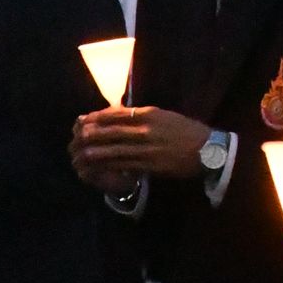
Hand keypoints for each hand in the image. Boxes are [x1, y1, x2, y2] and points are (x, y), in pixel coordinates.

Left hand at [73, 105, 211, 184]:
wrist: (208, 150)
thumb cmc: (185, 131)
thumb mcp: (163, 115)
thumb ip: (140, 114)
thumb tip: (115, 113)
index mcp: (148, 114)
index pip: (115, 114)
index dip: (95, 119)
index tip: (81, 121)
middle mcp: (145, 130)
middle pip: (110, 132)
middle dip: (90, 137)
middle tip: (75, 140)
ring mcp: (147, 149)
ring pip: (114, 151)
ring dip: (95, 154)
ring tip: (80, 156)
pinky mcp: (151, 165)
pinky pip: (125, 166)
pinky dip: (111, 167)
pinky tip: (99, 169)